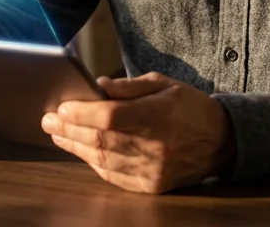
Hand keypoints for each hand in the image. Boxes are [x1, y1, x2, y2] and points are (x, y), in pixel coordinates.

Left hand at [41, 72, 234, 193]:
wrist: (221, 141)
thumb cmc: (189, 107)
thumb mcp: (163, 84)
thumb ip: (129, 87)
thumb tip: (97, 86)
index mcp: (159, 115)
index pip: (110, 116)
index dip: (81, 112)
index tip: (61, 106)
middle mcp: (155, 145)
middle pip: (100, 139)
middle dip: (69, 128)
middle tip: (48, 119)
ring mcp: (153, 169)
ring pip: (103, 159)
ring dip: (75, 146)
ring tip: (57, 134)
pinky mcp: (152, 185)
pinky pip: (114, 176)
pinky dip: (94, 163)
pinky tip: (81, 151)